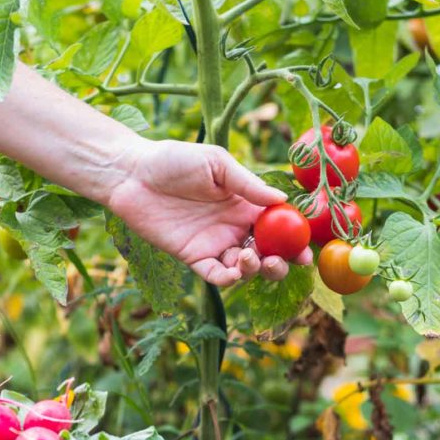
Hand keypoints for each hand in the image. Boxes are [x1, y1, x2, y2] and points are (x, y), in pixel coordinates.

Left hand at [104, 139, 311, 285]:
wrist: (133, 173)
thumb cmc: (175, 160)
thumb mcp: (217, 164)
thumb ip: (248, 184)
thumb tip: (281, 200)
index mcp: (246, 204)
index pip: (279, 227)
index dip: (295, 240)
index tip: (306, 250)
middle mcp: (234, 227)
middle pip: (267, 253)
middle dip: (280, 263)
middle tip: (280, 261)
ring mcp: (215, 244)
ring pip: (244, 269)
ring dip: (254, 269)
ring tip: (249, 257)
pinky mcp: (193, 257)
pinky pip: (215, 276)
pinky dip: (228, 279)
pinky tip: (234, 271)